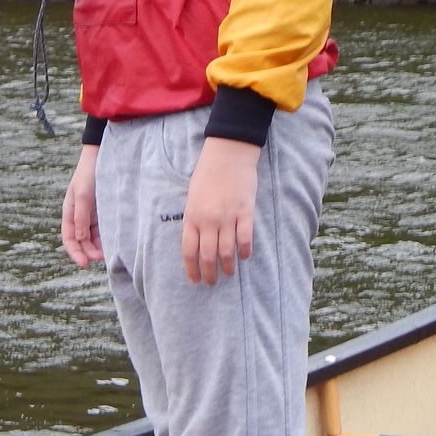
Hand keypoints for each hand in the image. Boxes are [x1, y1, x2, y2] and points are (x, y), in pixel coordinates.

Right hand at [61, 144, 103, 267]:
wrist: (102, 154)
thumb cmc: (89, 173)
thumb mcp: (83, 196)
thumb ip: (81, 218)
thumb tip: (79, 240)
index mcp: (70, 212)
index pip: (69, 239)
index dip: (75, 253)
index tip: (86, 264)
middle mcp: (80, 215)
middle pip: (82, 240)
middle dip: (90, 252)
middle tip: (103, 259)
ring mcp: (92, 212)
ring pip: (93, 236)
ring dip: (99, 246)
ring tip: (110, 253)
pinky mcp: (105, 209)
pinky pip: (104, 228)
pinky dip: (107, 237)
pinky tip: (115, 241)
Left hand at [182, 137, 259, 284]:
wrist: (228, 153)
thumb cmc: (207, 173)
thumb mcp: (192, 196)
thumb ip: (194, 219)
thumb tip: (197, 242)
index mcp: (192, 216)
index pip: (189, 251)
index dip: (192, 269)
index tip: (195, 280)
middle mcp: (208, 220)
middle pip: (208, 256)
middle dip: (209, 273)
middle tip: (212, 282)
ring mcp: (228, 217)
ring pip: (227, 252)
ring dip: (228, 267)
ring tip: (229, 273)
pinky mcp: (245, 212)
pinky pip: (245, 238)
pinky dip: (245, 251)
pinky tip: (244, 256)